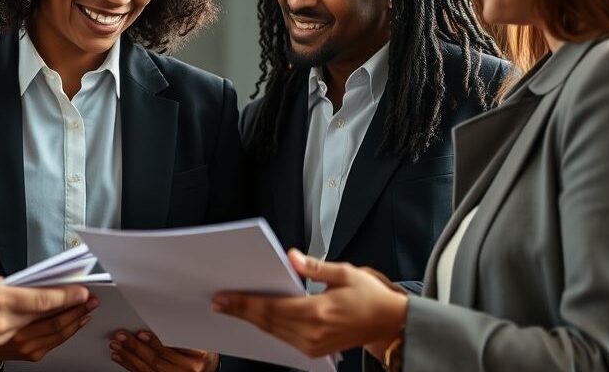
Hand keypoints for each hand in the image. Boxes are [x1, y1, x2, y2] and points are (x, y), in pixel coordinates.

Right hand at [0, 267, 88, 363]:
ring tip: (76, 318)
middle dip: (71, 311)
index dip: (67, 297)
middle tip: (88, 303)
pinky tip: (46, 332)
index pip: (43, 300)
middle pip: (45, 321)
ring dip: (60, 328)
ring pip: (36, 338)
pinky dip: (34, 339)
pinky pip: (16, 347)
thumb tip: (17, 285)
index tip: (82, 292)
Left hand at [109, 330, 217, 371]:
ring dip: (129, 356)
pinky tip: (121, 357)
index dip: (156, 342)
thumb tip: (160, 320)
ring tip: (117, 345)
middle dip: (136, 348)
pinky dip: (129, 365)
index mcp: (198, 358)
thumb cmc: (202, 352)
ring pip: (148, 370)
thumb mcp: (202, 340)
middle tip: (122, 336)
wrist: (206, 371)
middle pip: (158, 360)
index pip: (174, 349)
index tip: (142, 333)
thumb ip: (184, 333)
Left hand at [212, 249, 407, 357]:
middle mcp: (312, 332)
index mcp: (318, 312)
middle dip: (241, 311)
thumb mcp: (345, 273)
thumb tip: (291, 256)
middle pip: (267, 322)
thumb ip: (314, 267)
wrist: (389, 323)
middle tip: (219, 301)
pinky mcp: (314, 351)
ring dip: (251, 320)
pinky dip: (267, 327)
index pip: (271, 307)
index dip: (244, 303)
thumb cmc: (371, 297)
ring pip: (273, 332)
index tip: (224, 297)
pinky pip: (283, 339)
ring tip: (231, 308)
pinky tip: (256, 318)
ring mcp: (312, 345)